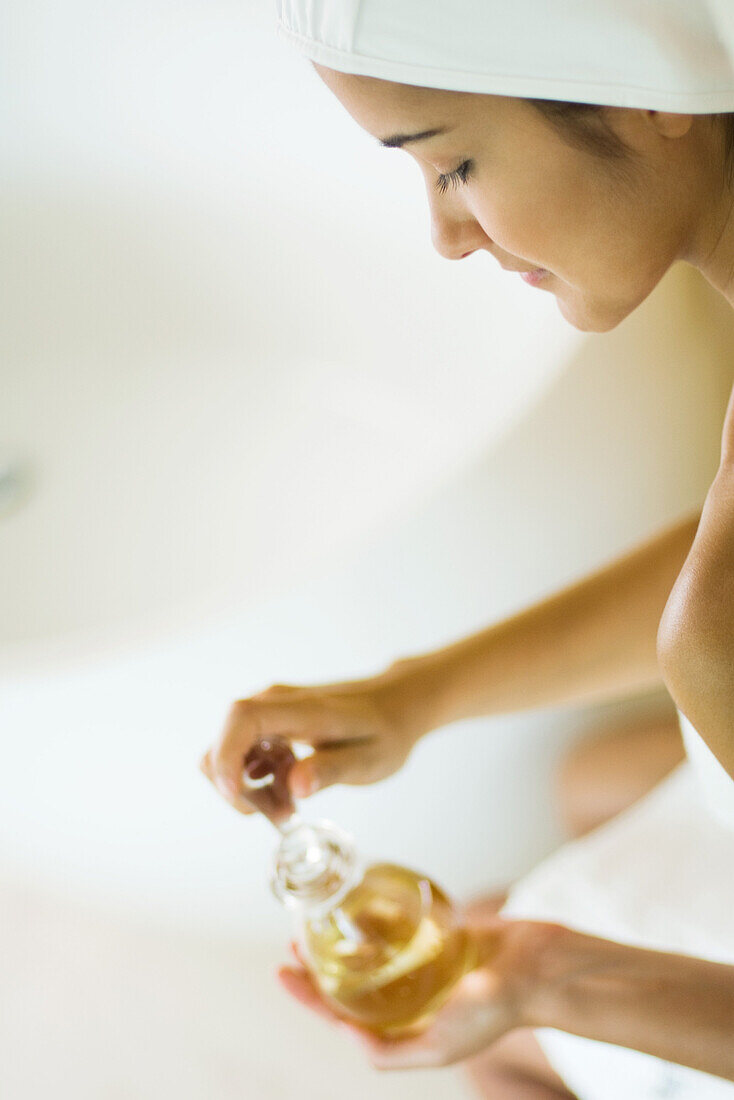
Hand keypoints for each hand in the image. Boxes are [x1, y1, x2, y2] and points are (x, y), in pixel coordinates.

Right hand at [199, 666, 426, 813]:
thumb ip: (332, 770)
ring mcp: (270, 709)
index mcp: (302, 709)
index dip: (226, 757)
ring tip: (289, 808)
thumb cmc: (386, 733)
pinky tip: (289, 792)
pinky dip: (256, 780)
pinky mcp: (270, 721)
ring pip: (229, 751)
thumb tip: (295, 787)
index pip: (243, 719)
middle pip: (225, 741)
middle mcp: (276, 702)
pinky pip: (243, 752)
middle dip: (238, 789)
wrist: (395, 705)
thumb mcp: (370, 760)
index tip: (238, 797)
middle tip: (282, 816)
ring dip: (248, 789)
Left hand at [277, 918, 541, 1069]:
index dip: (309, 997)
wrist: (537, 967)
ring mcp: (420, 968)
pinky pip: (396, 928)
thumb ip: (391, 1052)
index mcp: (405, 1031)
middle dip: (316, 966)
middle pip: (348, 983)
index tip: (282, 972)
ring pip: (368, 954)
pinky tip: (357, 905)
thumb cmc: (496, 1008)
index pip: (341, 1016)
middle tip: (292, 940)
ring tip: (316, 920)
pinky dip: (374, 920)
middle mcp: (408, 1001)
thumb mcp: (442, 1046)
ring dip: (340, 940)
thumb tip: (345, 1034)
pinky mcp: (434, 939)